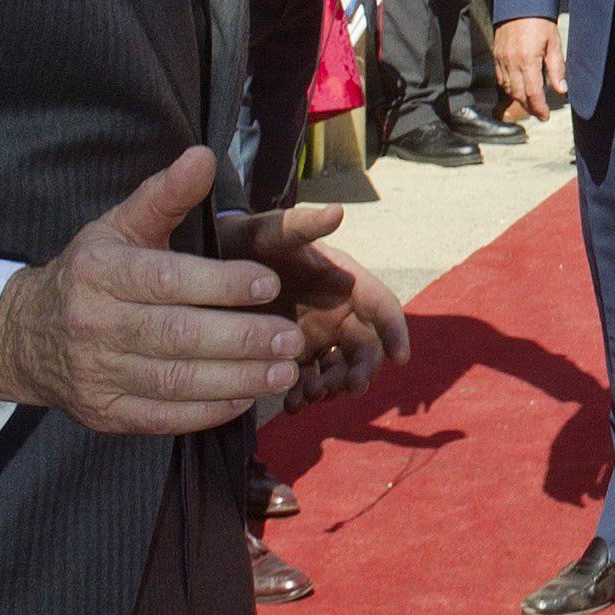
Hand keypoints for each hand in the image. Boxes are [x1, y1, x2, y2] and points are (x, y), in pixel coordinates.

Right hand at [0, 147, 302, 434]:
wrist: (26, 337)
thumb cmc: (90, 274)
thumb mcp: (119, 226)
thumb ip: (165, 195)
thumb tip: (203, 156)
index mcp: (100, 272)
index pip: (167, 280)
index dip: (221, 284)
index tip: (269, 284)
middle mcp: (95, 324)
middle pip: (177, 335)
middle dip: (241, 338)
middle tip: (290, 338)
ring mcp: (98, 374)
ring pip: (176, 381)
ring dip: (237, 378)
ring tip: (284, 370)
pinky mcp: (106, 413)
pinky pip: (165, 417)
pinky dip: (210, 410)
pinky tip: (247, 396)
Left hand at [220, 201, 410, 399]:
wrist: (214, 260)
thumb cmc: (249, 238)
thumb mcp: (272, 229)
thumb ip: (303, 224)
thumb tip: (338, 210)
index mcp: (345, 281)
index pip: (381, 306)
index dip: (395, 331)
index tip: (401, 357)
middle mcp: (337, 312)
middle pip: (364, 348)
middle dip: (362, 370)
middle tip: (350, 387)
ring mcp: (315, 337)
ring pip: (338, 371)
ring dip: (332, 387)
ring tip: (311, 394)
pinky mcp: (290, 356)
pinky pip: (306, 382)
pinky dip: (302, 395)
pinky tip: (290, 404)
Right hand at [493, 16, 566, 121]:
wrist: (521, 1)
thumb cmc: (540, 20)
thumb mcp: (554, 43)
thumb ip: (557, 68)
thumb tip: (561, 90)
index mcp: (528, 60)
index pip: (533, 92)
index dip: (539, 108)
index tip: (545, 116)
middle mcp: (511, 62)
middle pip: (518, 94)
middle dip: (529, 107)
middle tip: (539, 113)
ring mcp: (501, 59)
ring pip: (507, 88)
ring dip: (518, 99)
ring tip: (530, 104)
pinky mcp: (496, 54)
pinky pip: (500, 78)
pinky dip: (508, 87)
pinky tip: (517, 89)